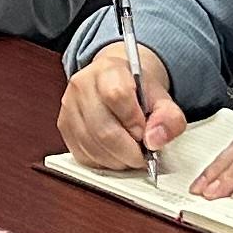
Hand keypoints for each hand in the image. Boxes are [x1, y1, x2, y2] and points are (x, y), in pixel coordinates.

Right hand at [56, 40, 179, 170]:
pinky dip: (103, 162)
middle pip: (103, 129)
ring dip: (117, 160)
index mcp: (107, 70)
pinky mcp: (64, 127)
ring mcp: (69, 107)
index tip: (145, 132)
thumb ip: (168, 118)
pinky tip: (115, 154)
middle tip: (142, 153)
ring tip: (130, 153)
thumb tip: (154, 140)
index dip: (134, 122)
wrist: (116, 83)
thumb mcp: (162, 98)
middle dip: (129, 150)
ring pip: (92, 146)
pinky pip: (82, 155)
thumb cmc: (137, 92)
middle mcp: (82, 86)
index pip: (117, 96)